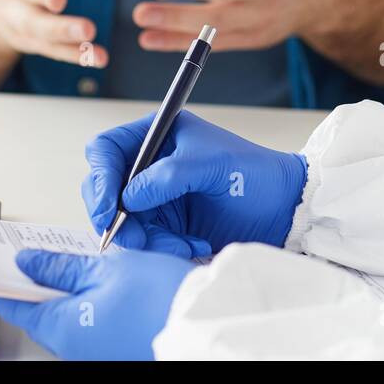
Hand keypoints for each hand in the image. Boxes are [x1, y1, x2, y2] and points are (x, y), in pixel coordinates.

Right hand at [0, 0, 115, 66]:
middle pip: (27, 14)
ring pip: (40, 36)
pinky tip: (99, 57)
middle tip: (83, 27)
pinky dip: (76, 55)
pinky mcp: (36, 39)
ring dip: (67, 41)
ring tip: (93, 42)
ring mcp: (21, 19)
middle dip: (52, 23)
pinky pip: (54, 51)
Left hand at [0, 248, 194, 360]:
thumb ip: (61, 267)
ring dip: (62, 286)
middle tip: (27, 252)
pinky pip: (88, 320)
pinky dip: (84, 297)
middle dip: (34, 279)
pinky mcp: (115, 346)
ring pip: (66, 313)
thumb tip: (29, 263)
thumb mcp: (106, 268)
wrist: (204, 323)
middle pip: (40, 309)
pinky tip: (93, 277)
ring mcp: (96, 349)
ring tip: (65, 258)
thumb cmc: (161, 297)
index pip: (15, 306)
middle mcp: (75, 347)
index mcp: (63, 328)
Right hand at [83, 110, 307, 255]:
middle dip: (115, 216)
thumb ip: (166, 177)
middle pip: (104, 189)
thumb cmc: (255, 173)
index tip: (106, 206)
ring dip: (146, 239)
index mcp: (157, 135)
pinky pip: (145, 241)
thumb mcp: (211, 165)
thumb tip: (126, 199)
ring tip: (182, 244)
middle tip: (134, 237)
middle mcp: (150, 164)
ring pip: (123, 222)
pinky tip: (193, 245)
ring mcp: (155, 197)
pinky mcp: (166, 225)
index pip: (106, 150)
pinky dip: (163, 249)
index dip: (99, 176)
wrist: (284, 210)